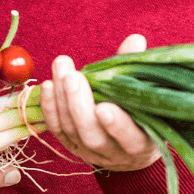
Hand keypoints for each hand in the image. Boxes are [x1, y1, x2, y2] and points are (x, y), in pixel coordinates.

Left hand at [38, 33, 160, 171]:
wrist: (130, 148)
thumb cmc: (142, 116)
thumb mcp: (146, 97)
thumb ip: (137, 70)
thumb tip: (135, 39)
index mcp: (140, 144)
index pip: (129, 139)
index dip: (117, 126)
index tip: (104, 107)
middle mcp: (114, 154)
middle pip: (92, 136)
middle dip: (79, 105)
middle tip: (73, 76)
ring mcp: (89, 152)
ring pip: (71, 130)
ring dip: (61, 98)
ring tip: (61, 68)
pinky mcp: (70, 146)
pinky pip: (56, 129)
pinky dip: (49, 107)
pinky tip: (47, 85)